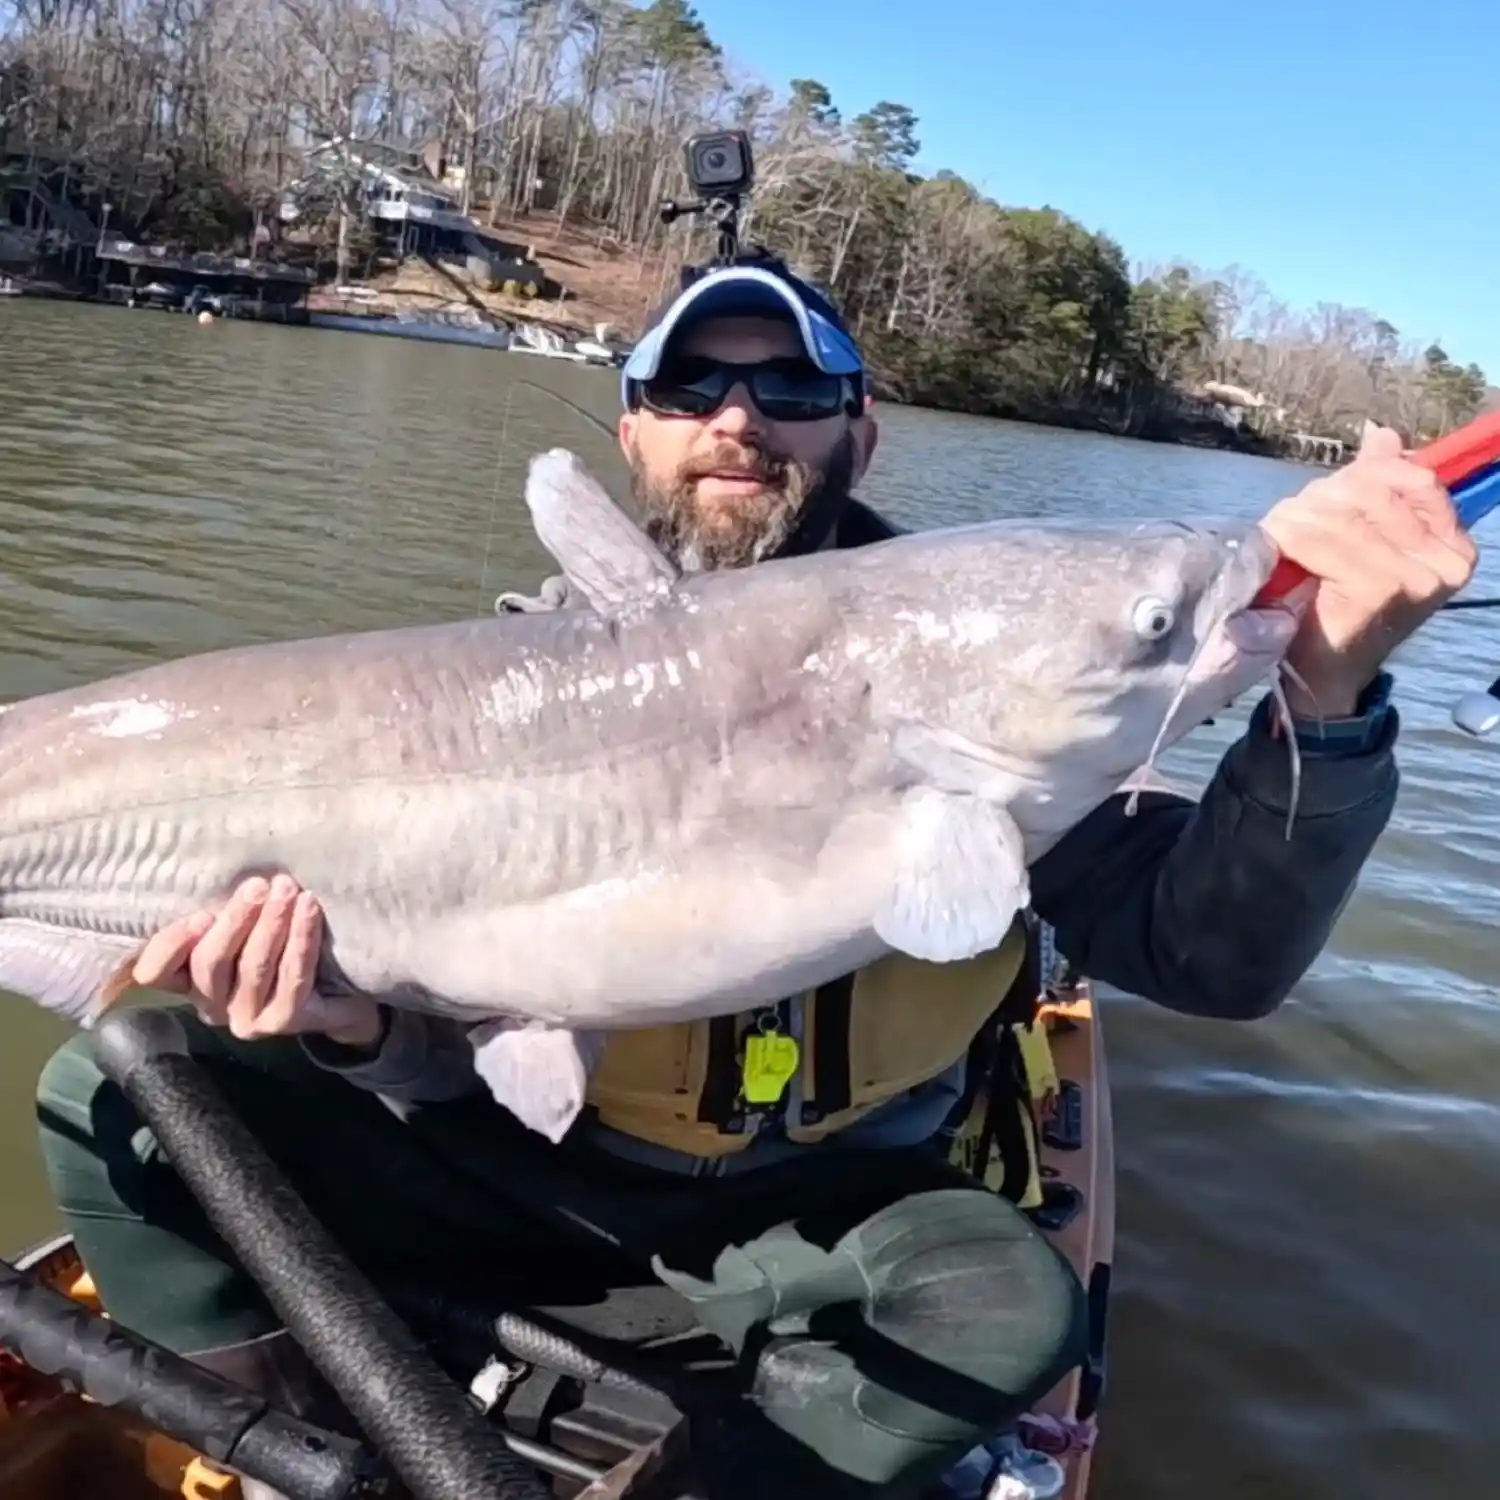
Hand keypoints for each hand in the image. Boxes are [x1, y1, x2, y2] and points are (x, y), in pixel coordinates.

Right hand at [132, 874, 383, 1046]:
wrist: (337, 987)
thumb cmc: (278, 941)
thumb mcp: (241, 923)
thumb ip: (220, 911)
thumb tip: (222, 874)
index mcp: (189, 979)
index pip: (155, 972)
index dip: (170, 947)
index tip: (200, 916)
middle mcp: (212, 1005)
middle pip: (211, 963)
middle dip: (236, 920)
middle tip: (259, 885)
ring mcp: (247, 1019)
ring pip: (253, 967)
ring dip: (272, 923)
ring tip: (287, 890)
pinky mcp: (284, 1021)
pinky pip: (293, 977)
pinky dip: (301, 939)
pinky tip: (309, 909)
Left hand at [1260, 421, 1476, 716]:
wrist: (1323, 674)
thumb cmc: (1339, 603)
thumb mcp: (1364, 538)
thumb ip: (1376, 487)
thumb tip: (1381, 435)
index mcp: (1454, 544)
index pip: (1410, 477)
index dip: (1359, 477)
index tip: (1326, 495)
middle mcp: (1446, 559)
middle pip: (1371, 493)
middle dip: (1320, 499)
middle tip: (1288, 519)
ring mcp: (1416, 575)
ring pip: (1342, 515)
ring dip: (1297, 519)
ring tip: (1279, 535)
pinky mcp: (1380, 588)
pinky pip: (1324, 542)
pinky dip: (1291, 540)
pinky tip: (1277, 550)